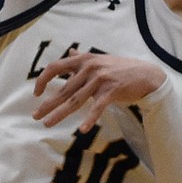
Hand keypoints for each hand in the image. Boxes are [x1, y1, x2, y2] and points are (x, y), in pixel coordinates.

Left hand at [33, 52, 165, 132]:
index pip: (55, 67)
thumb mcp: (100, 59)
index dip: (43, 80)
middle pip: (64, 89)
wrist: (146, 74)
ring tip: (47, 124)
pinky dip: (90, 119)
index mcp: (83, 60)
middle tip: (35, 116)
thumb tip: (72, 52)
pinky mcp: (112, 90)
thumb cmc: (120, 68)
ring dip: (60, 113)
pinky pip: (98, 107)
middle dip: (48, 104)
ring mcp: (100, 79)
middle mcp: (89, 68)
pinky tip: (82, 130)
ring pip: (76, 100)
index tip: (37, 93)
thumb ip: (83, 58)